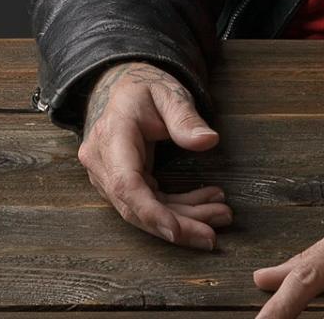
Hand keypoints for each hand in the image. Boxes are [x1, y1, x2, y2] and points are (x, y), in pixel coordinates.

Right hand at [76, 59, 232, 249]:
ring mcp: (107, 175)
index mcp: (112, 135)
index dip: (151, 212)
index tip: (177, 231)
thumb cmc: (145, 89)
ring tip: (220, 214)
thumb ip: (185, 117)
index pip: (126, 183)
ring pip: (143, 210)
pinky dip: (177, 208)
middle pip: (135, 206)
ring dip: (182, 219)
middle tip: (213, 235)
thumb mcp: (168, 93)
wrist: (123, 89)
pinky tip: (206, 203)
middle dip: (176, 225)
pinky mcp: (121, 182)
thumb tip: (208, 141)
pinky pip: (148, 203)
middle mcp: (102, 161)